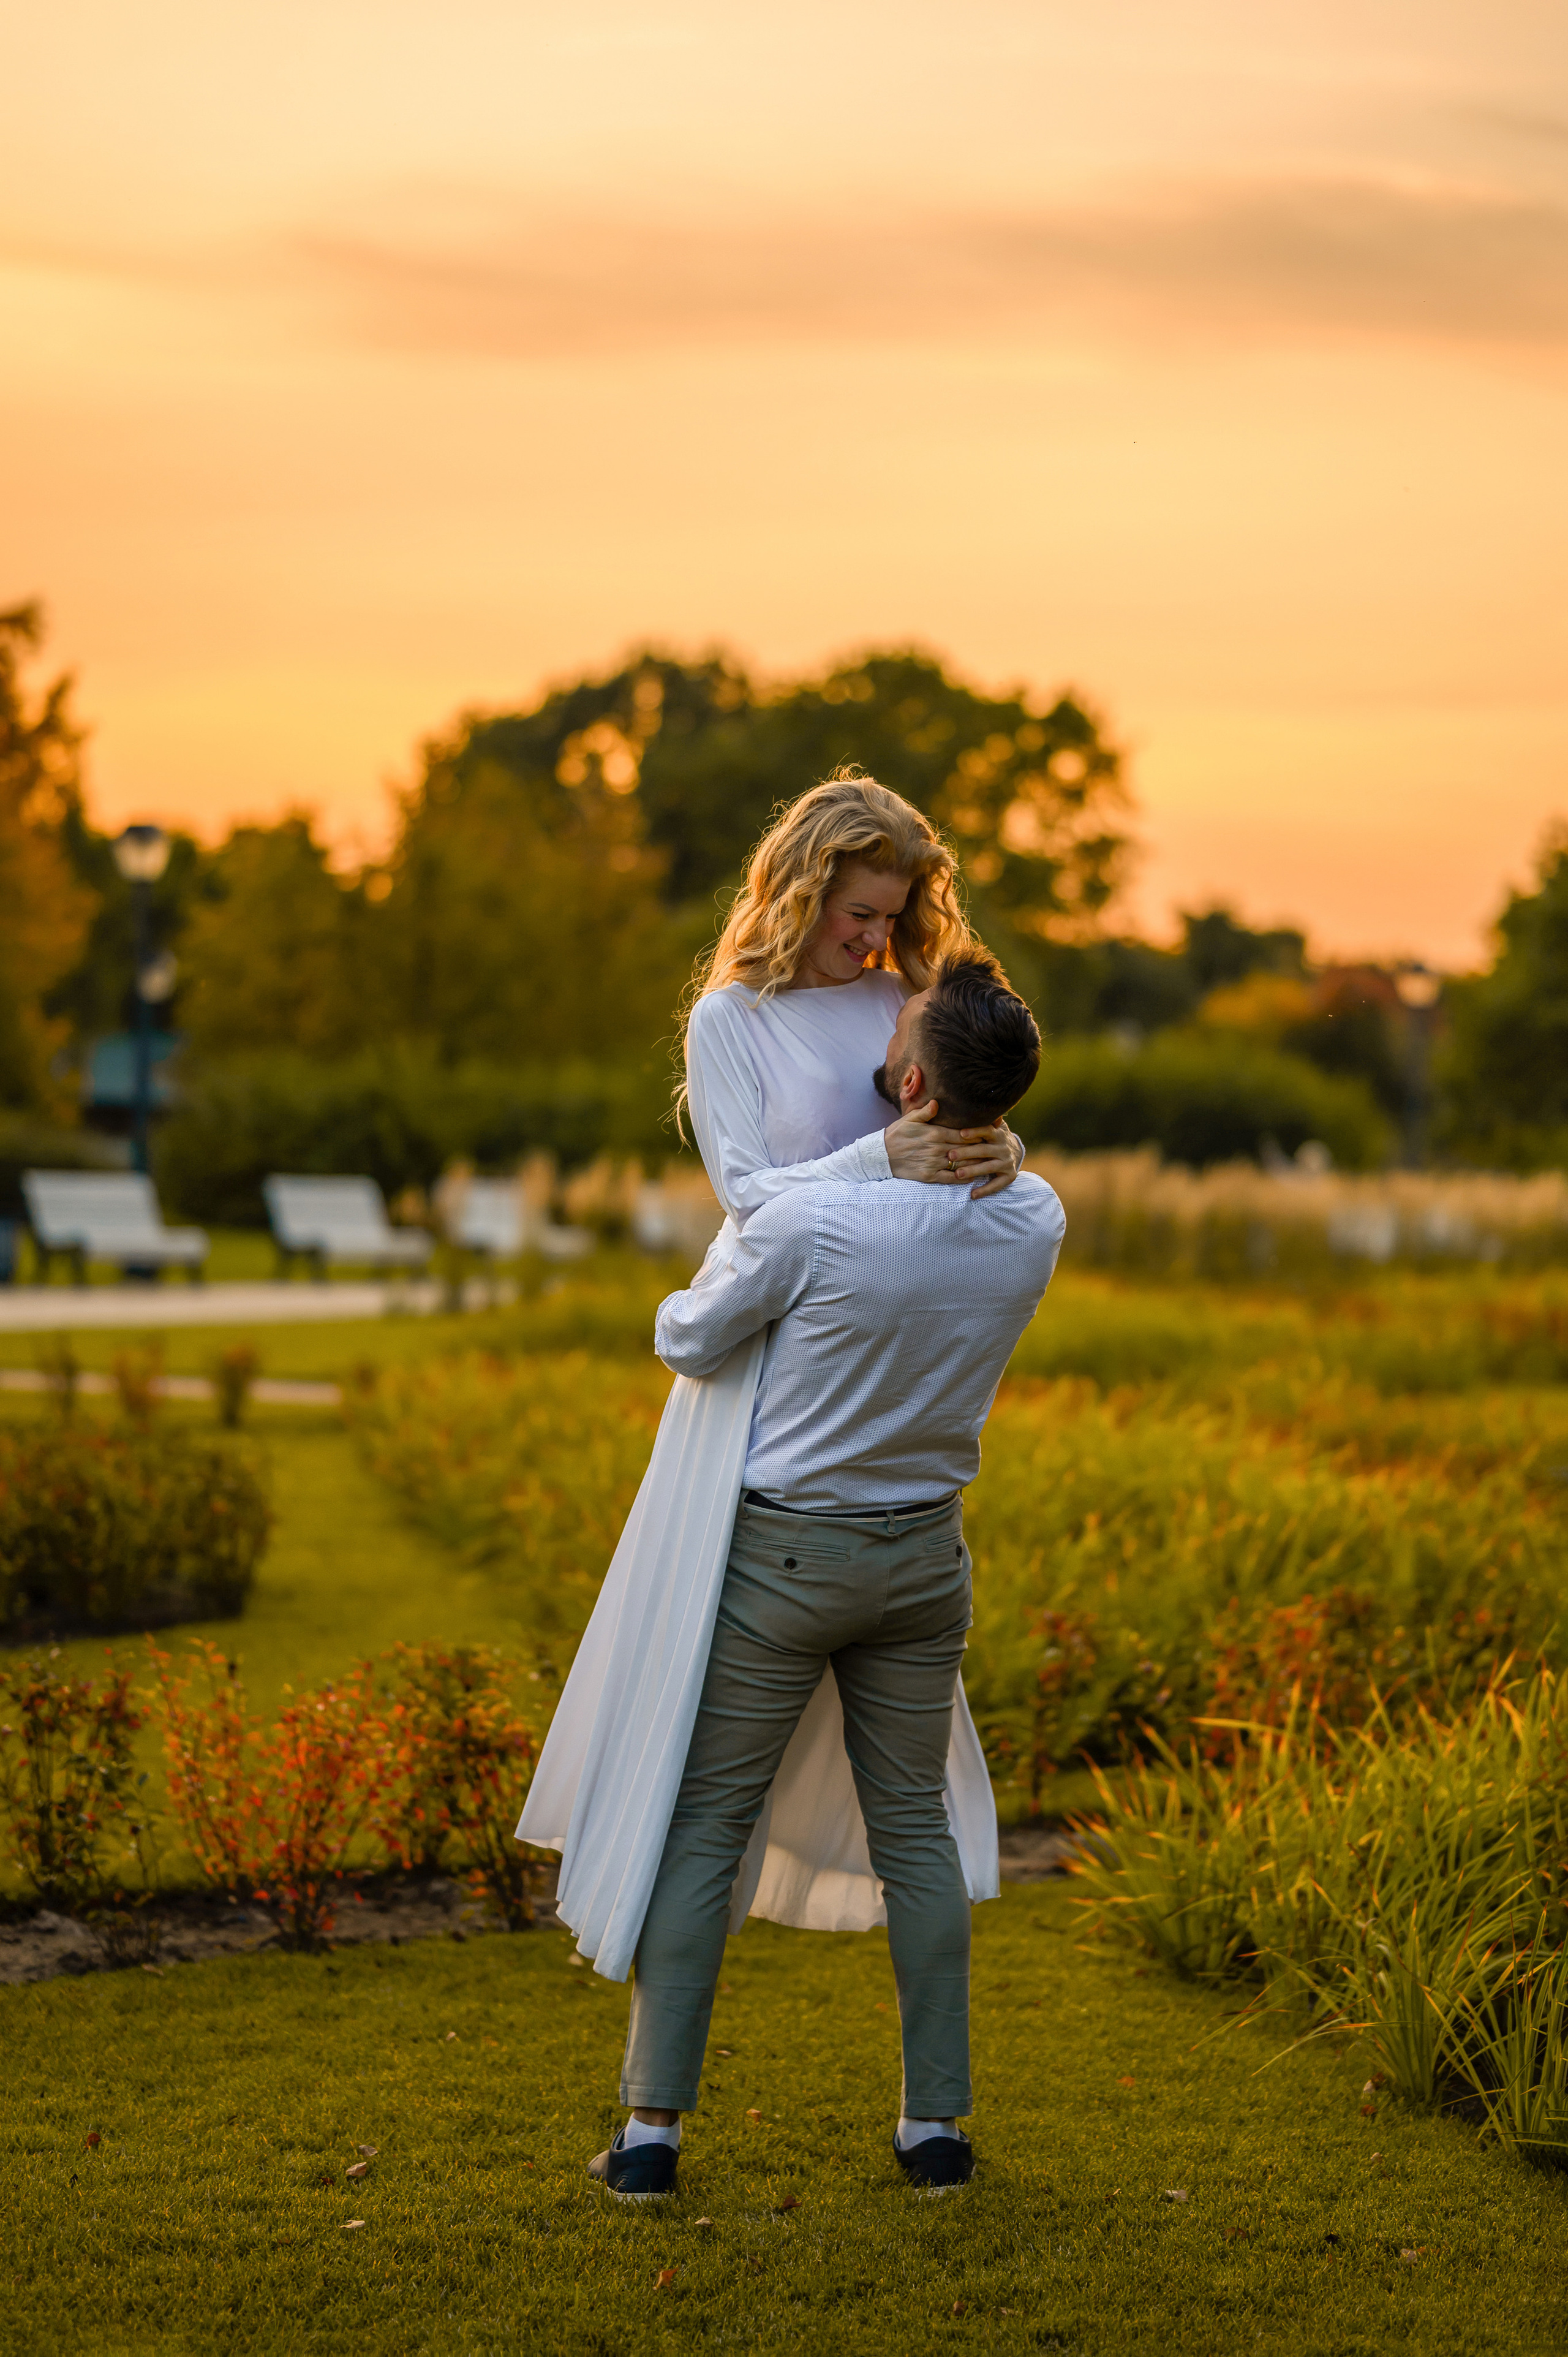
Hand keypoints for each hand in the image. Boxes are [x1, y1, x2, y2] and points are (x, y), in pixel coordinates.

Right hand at [884, 1105, 1024, 1196]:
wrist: (881, 1156)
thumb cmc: (896, 1135)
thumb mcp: (909, 1119)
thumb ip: (925, 1112)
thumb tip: (937, 1103)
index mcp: (934, 1133)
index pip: (962, 1133)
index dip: (978, 1133)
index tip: (991, 1132)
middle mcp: (936, 1149)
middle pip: (965, 1148)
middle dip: (981, 1148)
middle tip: (996, 1147)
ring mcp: (933, 1164)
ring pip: (960, 1164)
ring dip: (976, 1163)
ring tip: (989, 1161)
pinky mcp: (929, 1176)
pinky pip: (950, 1179)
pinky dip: (963, 1178)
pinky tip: (973, 1176)